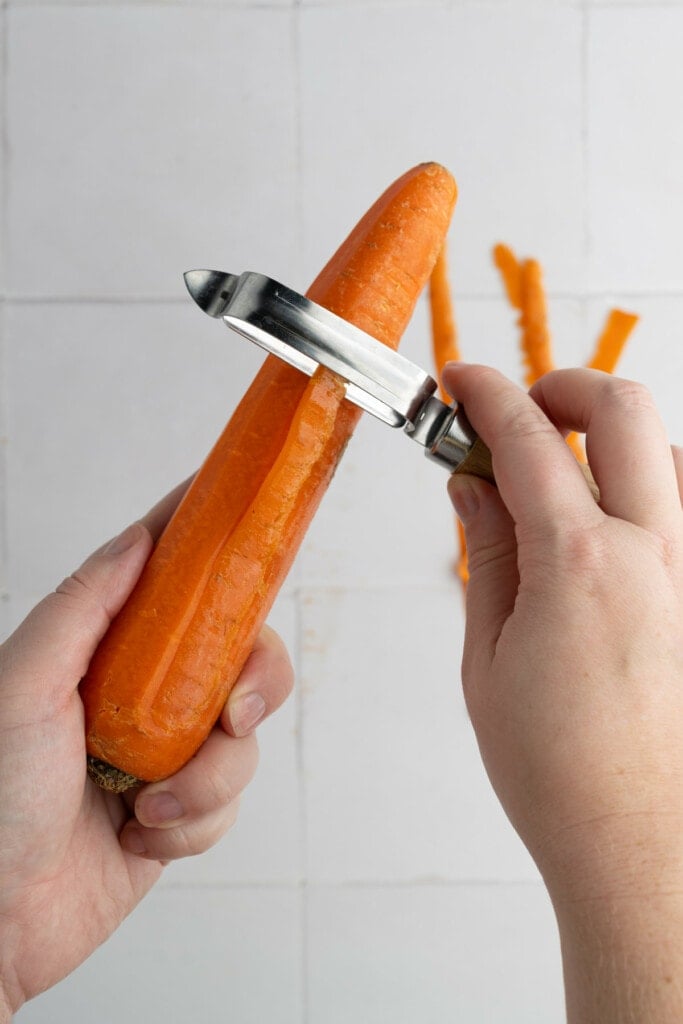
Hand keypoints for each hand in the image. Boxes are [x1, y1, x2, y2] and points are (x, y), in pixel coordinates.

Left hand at [0, 482, 293, 1018]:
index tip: (252, 521)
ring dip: (207, 779)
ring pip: (244, 738)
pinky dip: (194, 822)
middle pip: (241, 653)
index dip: (215, 545)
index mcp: (109, 651)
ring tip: (148, 803)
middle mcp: (147, 692)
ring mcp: (168, 751)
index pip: (173, 578)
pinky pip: (230, 802)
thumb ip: (85, 607)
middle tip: (235, 712)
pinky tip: (142, 833)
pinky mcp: (182, 809)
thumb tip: (141, 539)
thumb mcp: (27, 684)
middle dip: (255, 681)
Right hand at [444, 364, 682, 1021]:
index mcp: (580, 563)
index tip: (459, 381)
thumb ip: (487, 551)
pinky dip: (645, 487)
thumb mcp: (489, 655)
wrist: (642, 845)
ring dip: (610, 439)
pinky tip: (608, 527)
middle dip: (561, 386)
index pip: (526, 437)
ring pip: (665, 448)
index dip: (483, 392)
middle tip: (518, 412)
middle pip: (621, 406)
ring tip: (561, 478)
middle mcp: (655, 551)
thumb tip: (471, 482)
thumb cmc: (559, 769)